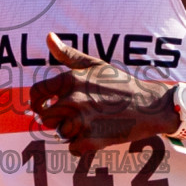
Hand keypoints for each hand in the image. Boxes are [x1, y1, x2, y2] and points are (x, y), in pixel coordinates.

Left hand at [28, 33, 175, 153]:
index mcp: (70, 80)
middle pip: (46, 118)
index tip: (43, 106)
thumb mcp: (95, 64)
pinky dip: (83, 146)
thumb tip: (48, 36)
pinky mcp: (91, 140)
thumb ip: (68, 54)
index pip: (36, 93)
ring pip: (60, 134)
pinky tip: (97, 136)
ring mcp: (81, 121)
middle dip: (57, 119)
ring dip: (71, 133)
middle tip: (75, 117)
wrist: (149, 106)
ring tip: (90, 124)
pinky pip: (73, 149)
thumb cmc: (122, 83)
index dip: (37, 102)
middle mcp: (72, 100)